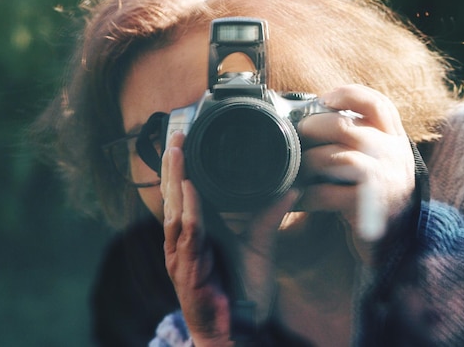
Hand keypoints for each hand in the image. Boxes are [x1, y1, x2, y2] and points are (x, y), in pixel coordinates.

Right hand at [160, 131, 297, 345]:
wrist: (240, 329)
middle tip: (175, 136)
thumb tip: (291, 188)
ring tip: (178, 152)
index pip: (183, 195)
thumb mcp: (257, 245)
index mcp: (195, 233)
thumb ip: (268, 215)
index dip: (180, 169)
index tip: (182, 140)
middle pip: (173, 198)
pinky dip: (189, 211)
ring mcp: (182, 257)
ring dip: (175, 180)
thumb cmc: (243, 289)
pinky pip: (189, 235)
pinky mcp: (188, 271)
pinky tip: (190, 189)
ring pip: (175, 212)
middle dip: (172, 166)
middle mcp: (183, 242)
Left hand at [296, 84, 416, 261]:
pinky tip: (302, 196)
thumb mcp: (378, 157)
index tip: (323, 99)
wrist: (400, 238)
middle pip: (348, 127)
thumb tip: (310, 116)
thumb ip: (357, 135)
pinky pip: (332, 194)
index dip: (348, 94)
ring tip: (299, 168)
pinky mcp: (370, 206)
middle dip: (315, 127)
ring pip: (339, 158)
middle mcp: (393, 153)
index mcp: (394, 137)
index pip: (377, 104)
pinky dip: (311, 194)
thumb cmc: (376, 191)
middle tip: (299, 134)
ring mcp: (385, 179)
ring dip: (311, 161)